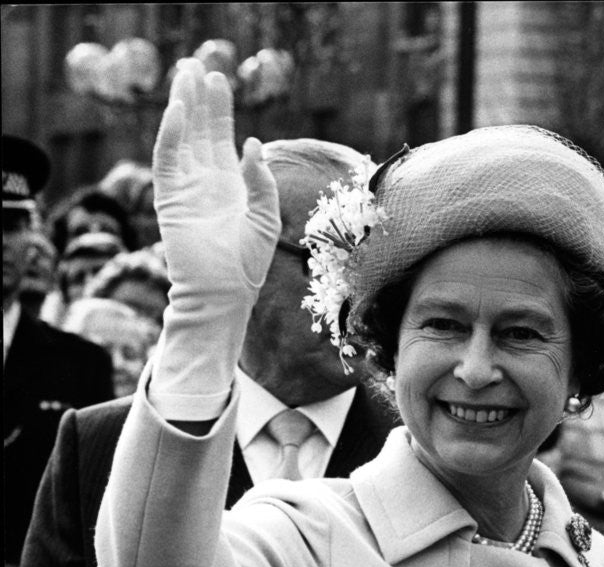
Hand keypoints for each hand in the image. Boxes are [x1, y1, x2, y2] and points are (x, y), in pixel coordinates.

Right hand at [153, 58, 279, 308]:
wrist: (224, 294)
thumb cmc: (247, 265)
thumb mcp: (266, 218)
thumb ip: (261, 181)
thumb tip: (252, 143)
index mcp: (229, 186)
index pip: (221, 139)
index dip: (221, 110)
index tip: (220, 81)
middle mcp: (205, 183)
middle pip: (199, 131)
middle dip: (200, 100)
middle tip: (197, 65)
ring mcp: (185, 189)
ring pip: (181, 139)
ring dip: (183, 108)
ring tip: (185, 76)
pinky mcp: (170, 199)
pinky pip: (166, 160)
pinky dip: (171, 135)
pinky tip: (178, 112)